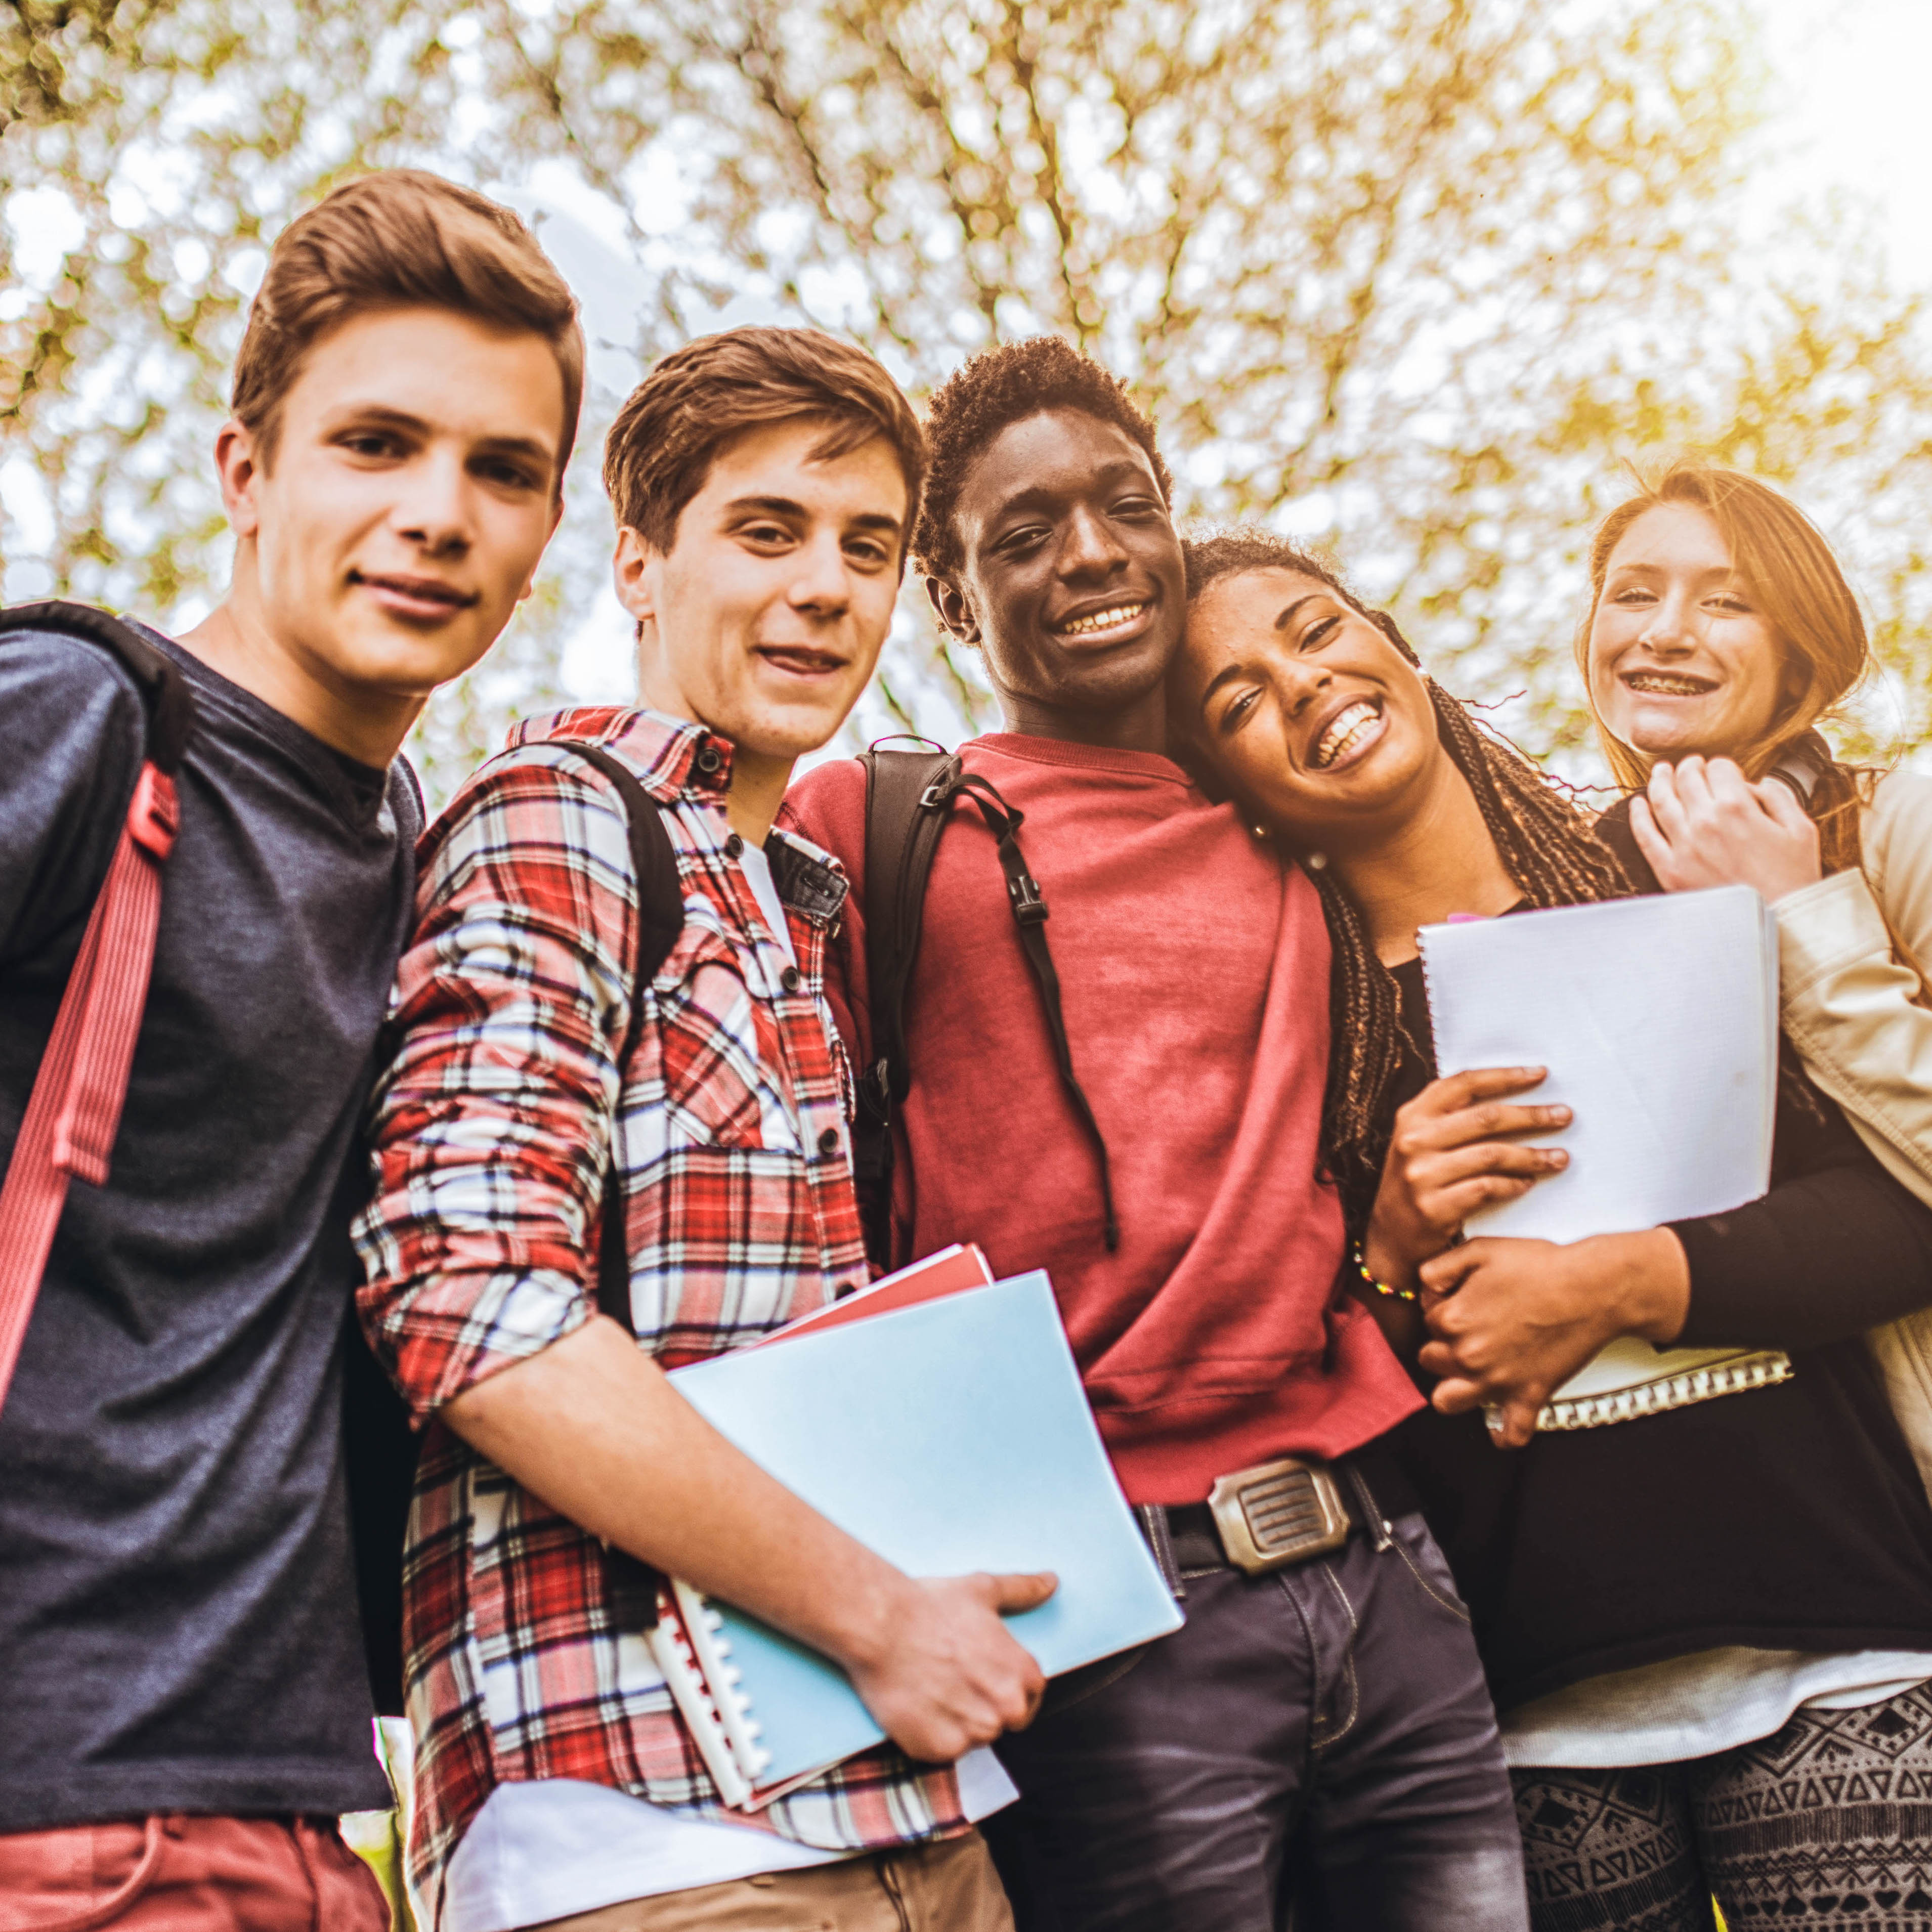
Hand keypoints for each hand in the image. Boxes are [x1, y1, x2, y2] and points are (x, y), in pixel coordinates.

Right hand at [840, 1570, 1055, 1762]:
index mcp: (1024, 1676)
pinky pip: (942, 1752)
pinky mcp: (939, 1751)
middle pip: (1002, 1722)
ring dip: (956, 1722)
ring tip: (930, 1688)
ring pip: (971, 1738)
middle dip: (982, 1707)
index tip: (979, 1675)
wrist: (882, 1625)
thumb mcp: (984, 1590)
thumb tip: (1051, 1582)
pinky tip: (916, 1705)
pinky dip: (929, 1735)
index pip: (1028, 1698)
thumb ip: (1023, 1591)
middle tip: (951, 1680)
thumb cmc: (932, 1605)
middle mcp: (1007, 1710)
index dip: (1003, 1686)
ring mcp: (974, 1734)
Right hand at [1362, 1067, 1570, 1290]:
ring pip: (1491, 1155)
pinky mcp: (1433, 1207)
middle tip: (1564, 1116)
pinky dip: (1513, 1185)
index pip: (1463, 1084)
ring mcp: (1421, 1174)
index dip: (1504, 1076)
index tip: (1540, 1074)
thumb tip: (1511, 1094)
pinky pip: (1487, 1188)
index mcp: (1412, 1115)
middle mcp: (1413, 1140)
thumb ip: (1451, 1118)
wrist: (1391, 1237)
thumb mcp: (1422, 1141)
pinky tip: (1527, 1184)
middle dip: (1532, 1116)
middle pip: (1485, 1118)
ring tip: (1559, 1158)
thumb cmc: (1419, 1181)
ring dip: (1532, 1156)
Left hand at [1417, 1229, 1690, 1447]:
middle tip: (1468, 1332)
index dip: (1444, 1309)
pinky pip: (1510, 1432)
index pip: (1428, 1321)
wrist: (1593, 1288)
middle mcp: (1470, 1355)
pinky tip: (1503, 1422)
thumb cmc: (1543, 1267)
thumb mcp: (1478, 1249)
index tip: (1462, 1303)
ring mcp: (1498, 1380)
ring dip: (1454, 1389)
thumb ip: (1438, 1268)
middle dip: (1444, 1346)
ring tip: (1469, 1374)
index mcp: (1454, 1319)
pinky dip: (1505, 1433)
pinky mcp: (1529, 1395)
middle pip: (1431, 1359)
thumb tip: (1425, 1291)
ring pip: (1448, 1400)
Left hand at [1632, 755, 1821, 901]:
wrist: (1777, 922)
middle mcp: (1705, 821)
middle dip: (1689, 766)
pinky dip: (1638, 815)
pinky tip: (1637, 803)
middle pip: (1686, 779)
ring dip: (1659, 780)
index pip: (1719, 769)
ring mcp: (1683, 846)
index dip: (1722, 766)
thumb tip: (1756, 782)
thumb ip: (1778, 796)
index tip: (1722, 770)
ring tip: (1660, 772)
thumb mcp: (1800, 829)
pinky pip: (1645, 835)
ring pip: (1661, 800)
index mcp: (1737, 807)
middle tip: (1690, 764)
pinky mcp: (1669, 869)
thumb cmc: (1792, 877)